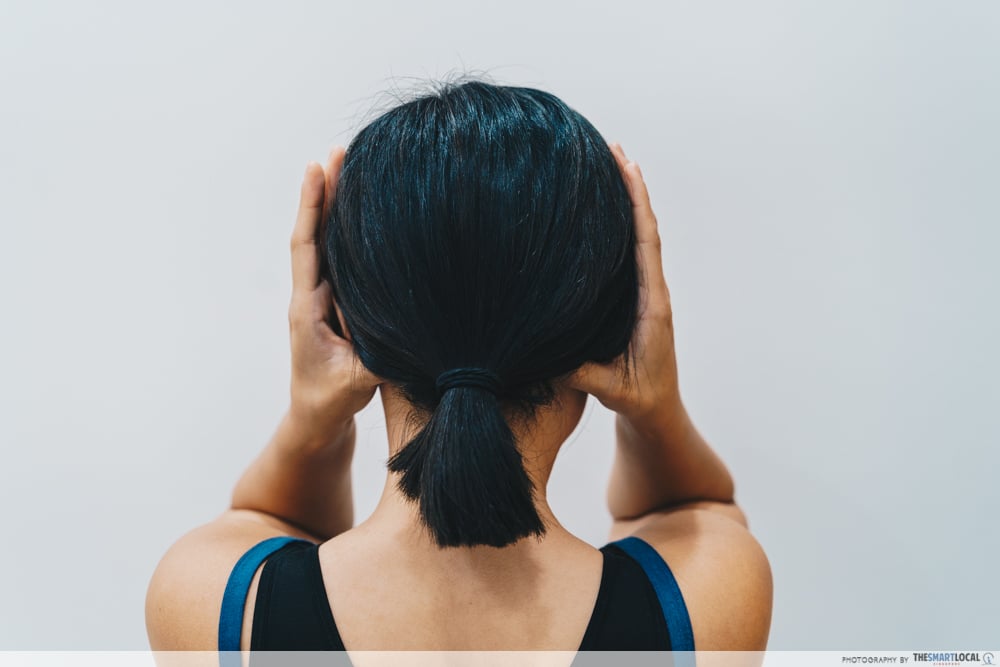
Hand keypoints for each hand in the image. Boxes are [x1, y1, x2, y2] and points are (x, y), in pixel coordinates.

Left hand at [287, 147, 379, 440]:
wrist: (315, 419)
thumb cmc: (330, 402)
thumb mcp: (355, 383)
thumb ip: (380, 357)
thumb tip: (415, 333)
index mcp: (307, 308)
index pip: (308, 247)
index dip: (313, 207)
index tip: (317, 167)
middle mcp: (311, 295)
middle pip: (316, 233)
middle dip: (326, 191)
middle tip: (338, 151)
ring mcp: (323, 298)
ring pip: (329, 243)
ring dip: (337, 206)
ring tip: (350, 166)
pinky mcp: (337, 305)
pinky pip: (342, 260)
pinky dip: (350, 231)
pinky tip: (367, 213)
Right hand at [569, 144, 681, 424]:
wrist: (658, 413)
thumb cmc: (639, 400)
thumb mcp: (614, 391)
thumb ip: (587, 375)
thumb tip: (554, 359)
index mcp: (653, 304)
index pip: (646, 242)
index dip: (637, 202)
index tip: (626, 165)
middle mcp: (653, 291)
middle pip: (644, 226)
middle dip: (630, 185)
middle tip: (611, 146)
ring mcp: (646, 293)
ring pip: (637, 236)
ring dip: (625, 200)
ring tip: (607, 163)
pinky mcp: (636, 299)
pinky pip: (629, 253)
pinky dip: (619, 224)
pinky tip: (600, 211)